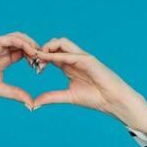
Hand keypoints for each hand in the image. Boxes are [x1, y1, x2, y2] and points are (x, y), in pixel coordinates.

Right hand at [0, 33, 38, 107]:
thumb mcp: (1, 89)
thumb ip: (16, 94)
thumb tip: (31, 104)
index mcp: (5, 58)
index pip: (24, 53)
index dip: (34, 59)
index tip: (40, 69)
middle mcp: (2, 49)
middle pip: (24, 43)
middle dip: (35, 51)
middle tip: (42, 62)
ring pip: (20, 37)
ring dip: (31, 45)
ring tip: (38, 56)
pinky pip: (11, 38)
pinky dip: (23, 43)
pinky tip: (30, 52)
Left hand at [31, 37, 146, 134]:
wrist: (113, 101)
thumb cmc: (95, 98)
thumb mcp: (68, 97)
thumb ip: (52, 97)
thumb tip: (35, 103)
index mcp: (69, 65)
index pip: (51, 54)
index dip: (40, 58)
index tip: (33, 68)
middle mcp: (74, 58)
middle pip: (54, 44)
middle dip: (41, 50)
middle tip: (34, 63)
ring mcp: (81, 57)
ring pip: (61, 42)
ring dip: (47, 48)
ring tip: (38, 59)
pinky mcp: (88, 60)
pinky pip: (70, 54)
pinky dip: (56, 56)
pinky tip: (47, 60)